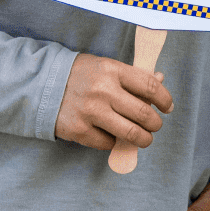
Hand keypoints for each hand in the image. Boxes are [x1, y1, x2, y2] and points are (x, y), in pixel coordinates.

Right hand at [54, 52, 173, 149]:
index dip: (164, 99)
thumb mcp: (105, 67)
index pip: (150, 87)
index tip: (168, 107)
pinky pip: (108, 143)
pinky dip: (114, 142)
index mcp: (112, 70)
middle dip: (155, 123)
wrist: (41, 86)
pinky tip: (111, 134)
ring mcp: (91, 112)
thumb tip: (160, 81)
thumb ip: (131, 76)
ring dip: (144, 139)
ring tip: (144, 138)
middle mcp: (103, 90)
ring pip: (131, 133)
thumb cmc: (80, 75)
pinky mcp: (80, 131)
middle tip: (155, 126)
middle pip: (144, 113)